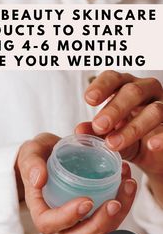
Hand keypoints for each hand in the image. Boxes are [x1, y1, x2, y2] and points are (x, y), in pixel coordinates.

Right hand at [16, 132, 136, 233]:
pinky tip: (128, 180)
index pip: (49, 224)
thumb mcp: (30, 153)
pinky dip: (124, 202)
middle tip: (114, 203)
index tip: (86, 201)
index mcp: (41, 209)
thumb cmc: (38, 156)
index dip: (67, 218)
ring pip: (99, 232)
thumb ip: (31, 164)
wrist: (51, 154)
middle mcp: (60, 221)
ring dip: (118, 214)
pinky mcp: (93, 213)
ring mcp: (78, 220)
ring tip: (127, 185)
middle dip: (98, 226)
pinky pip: (110, 218)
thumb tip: (39, 179)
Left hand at [77, 71, 162, 206]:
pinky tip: (152, 145)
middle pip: (133, 92)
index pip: (114, 78)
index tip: (89, 99)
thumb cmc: (128, 138)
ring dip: (133, 128)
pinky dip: (162, 137)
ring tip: (113, 143)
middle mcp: (146, 93)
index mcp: (125, 88)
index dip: (102, 86)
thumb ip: (96, 133)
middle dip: (114, 109)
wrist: (153, 155)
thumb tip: (79, 130)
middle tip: (99, 125)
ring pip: (153, 110)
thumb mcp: (109, 135)